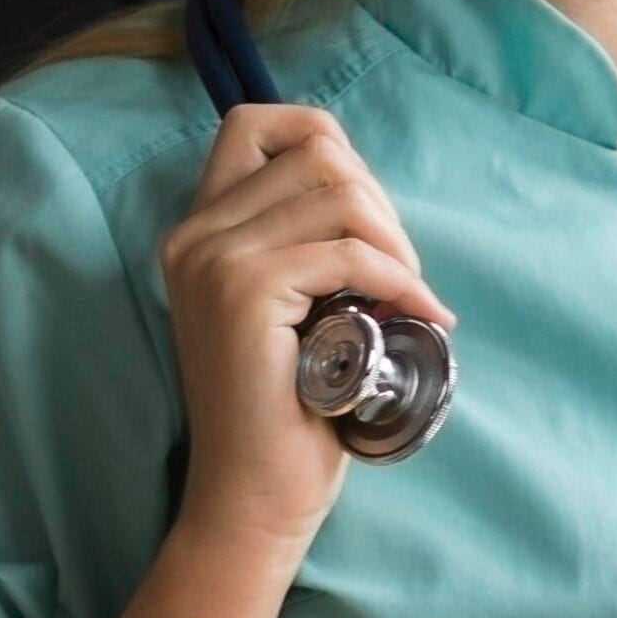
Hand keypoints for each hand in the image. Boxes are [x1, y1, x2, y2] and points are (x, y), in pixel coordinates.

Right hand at [159, 105, 457, 554]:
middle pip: (317, 152)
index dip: (328, 145)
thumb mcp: (293, 303)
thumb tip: (366, 188)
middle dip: (381, 203)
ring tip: (411, 294)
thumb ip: (302, 241)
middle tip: (403, 273)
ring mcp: (213, 260)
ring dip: (397, 241)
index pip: (260, 123)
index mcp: (198, 230)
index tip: (366, 218)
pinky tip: (422, 315)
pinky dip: (401, 279)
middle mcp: (194, 234)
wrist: (253, 495)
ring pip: (340, 192)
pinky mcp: (243, 293)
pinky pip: (350, 253)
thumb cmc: (290, 406)